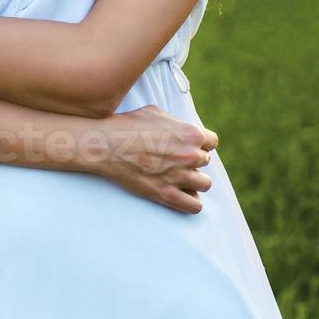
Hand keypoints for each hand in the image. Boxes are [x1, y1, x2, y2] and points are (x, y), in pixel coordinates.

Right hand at [91, 105, 217, 213]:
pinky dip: (190, 201)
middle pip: (206, 162)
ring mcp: (179, 176)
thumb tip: (181, 128)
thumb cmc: (128, 125)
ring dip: (194, 181)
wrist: (106, 145)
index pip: (212, 142)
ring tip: (179, 177)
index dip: (200, 144)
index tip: (189, 146)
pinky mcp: (167, 194)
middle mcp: (190, 155)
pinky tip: (180, 194)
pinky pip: (194, 205)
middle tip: (175, 160)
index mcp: (190, 133)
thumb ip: (175, 122)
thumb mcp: (155, 112)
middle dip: (193, 160)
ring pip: (205, 184)